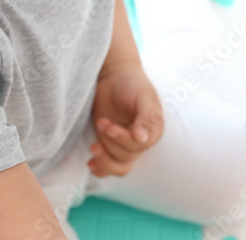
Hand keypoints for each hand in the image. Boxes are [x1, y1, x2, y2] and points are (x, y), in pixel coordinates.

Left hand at [88, 62, 163, 176]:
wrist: (115, 76)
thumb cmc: (132, 83)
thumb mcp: (143, 95)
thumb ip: (146, 116)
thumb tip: (142, 139)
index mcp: (153, 130)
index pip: (140, 146)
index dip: (123, 139)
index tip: (109, 126)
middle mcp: (141, 141)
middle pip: (127, 156)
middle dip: (111, 142)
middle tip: (102, 123)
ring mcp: (125, 145)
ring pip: (118, 167)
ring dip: (105, 159)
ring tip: (93, 145)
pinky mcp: (111, 146)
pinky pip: (109, 168)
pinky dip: (100, 169)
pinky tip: (91, 163)